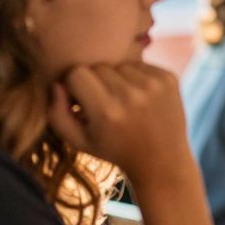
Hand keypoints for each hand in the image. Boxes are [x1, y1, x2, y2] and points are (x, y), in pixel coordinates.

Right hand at [47, 63, 190, 182]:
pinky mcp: (169, 78)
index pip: (76, 73)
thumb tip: (58, 83)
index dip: (75, 87)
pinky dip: (137, 77)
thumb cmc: (115, 149)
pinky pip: (141, 64)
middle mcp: (131, 95)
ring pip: (120, 64)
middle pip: (98, 66)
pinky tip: (141, 99)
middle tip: (105, 104)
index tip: (83, 102)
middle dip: (96, 83)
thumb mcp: (78, 140)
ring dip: (117, 79)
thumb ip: (56, 113)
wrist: (162, 160)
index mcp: (107, 111)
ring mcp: (154, 85)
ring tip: (124, 102)